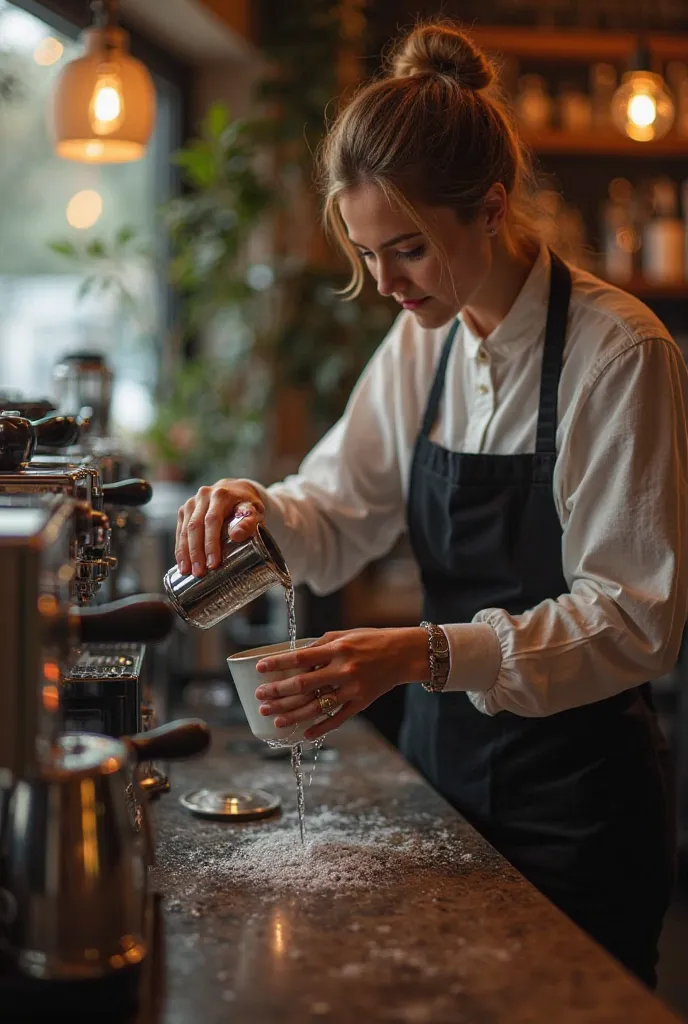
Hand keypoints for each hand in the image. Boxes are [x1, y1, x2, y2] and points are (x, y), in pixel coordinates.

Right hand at [175, 479, 264, 576]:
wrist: (236, 491)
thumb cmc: (248, 505)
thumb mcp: (255, 512)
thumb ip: (249, 522)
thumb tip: (236, 536)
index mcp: (221, 495)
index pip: (212, 520)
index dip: (211, 543)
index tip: (213, 563)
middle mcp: (203, 496)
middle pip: (195, 526)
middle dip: (196, 552)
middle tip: (199, 572)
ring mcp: (192, 502)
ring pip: (185, 529)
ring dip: (185, 552)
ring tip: (188, 571)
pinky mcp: (185, 510)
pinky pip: (179, 530)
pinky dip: (180, 548)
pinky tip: (182, 562)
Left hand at [254, 627, 428, 739]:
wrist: (403, 654)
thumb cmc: (371, 640)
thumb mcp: (345, 634)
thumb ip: (320, 645)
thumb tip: (295, 656)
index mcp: (337, 649)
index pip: (300, 657)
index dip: (277, 663)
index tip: (259, 668)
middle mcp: (343, 669)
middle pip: (303, 685)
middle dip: (278, 692)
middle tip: (260, 697)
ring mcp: (352, 689)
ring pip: (316, 706)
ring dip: (292, 714)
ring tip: (274, 719)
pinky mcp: (361, 703)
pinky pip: (337, 718)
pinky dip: (320, 728)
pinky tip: (304, 734)